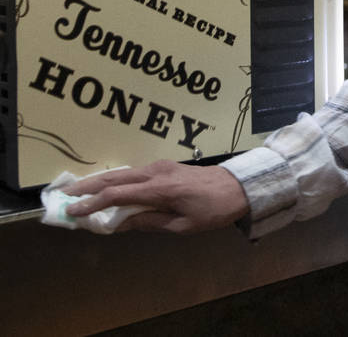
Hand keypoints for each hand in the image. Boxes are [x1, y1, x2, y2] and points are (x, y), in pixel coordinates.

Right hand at [64, 160, 250, 233]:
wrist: (239, 186)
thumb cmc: (214, 210)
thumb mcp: (183, 225)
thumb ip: (150, 222)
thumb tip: (122, 223)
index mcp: (160, 189)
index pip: (117, 195)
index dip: (92, 204)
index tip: (72, 213)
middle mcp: (156, 172)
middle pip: (114, 178)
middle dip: (87, 187)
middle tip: (64, 196)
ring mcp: (160, 166)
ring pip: (122, 172)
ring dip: (99, 182)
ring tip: (78, 191)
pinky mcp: (164, 166)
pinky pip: (133, 172)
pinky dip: (115, 179)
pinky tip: (105, 187)